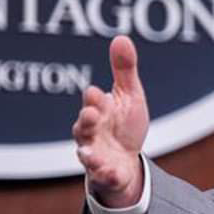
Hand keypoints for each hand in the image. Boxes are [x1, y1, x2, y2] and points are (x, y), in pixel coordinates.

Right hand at [73, 35, 148, 206]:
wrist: (126, 161)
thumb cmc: (124, 124)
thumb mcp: (129, 95)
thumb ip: (123, 70)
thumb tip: (121, 37)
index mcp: (98, 111)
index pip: (92, 103)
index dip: (94, 99)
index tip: (97, 92)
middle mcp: (92, 133)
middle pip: (84, 127)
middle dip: (86, 121)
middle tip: (91, 115)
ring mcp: (96, 155)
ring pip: (87, 154)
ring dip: (88, 153)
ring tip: (89, 154)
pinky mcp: (105, 174)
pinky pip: (104, 176)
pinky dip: (105, 174)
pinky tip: (111, 172)